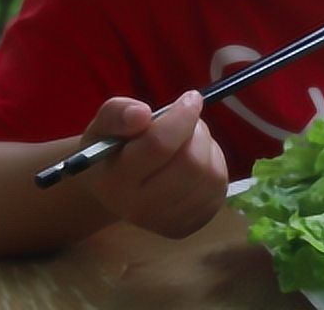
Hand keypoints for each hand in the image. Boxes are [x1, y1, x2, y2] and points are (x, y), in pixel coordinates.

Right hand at [80, 91, 228, 237]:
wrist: (115, 189)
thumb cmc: (113, 149)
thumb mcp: (105, 124)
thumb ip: (118, 114)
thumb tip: (142, 114)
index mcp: (115, 181)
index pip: (159, 145)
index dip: (182, 116)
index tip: (191, 97)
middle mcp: (139, 208)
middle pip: (191, 163)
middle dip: (196, 132)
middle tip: (188, 121)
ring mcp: (166, 221)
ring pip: (210, 175)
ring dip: (207, 147)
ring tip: (188, 141)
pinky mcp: (190, 225)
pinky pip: (218, 188)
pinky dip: (214, 165)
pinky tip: (196, 162)